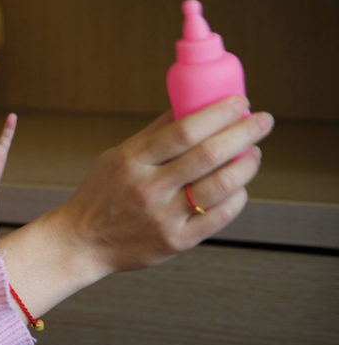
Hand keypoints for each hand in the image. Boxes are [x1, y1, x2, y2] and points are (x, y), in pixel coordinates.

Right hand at [0, 96, 273, 321]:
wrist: (81, 242)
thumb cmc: (101, 195)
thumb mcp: (117, 157)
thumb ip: (153, 135)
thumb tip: (188, 104)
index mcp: (132, 161)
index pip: (183, 131)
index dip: (217, 114)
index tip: (240, 102)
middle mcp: (148, 188)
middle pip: (208, 155)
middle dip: (243, 133)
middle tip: (263, 121)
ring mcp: (163, 217)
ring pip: (221, 186)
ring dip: (246, 165)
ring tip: (253, 153)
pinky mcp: (176, 241)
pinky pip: (219, 216)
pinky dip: (236, 197)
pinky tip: (238, 186)